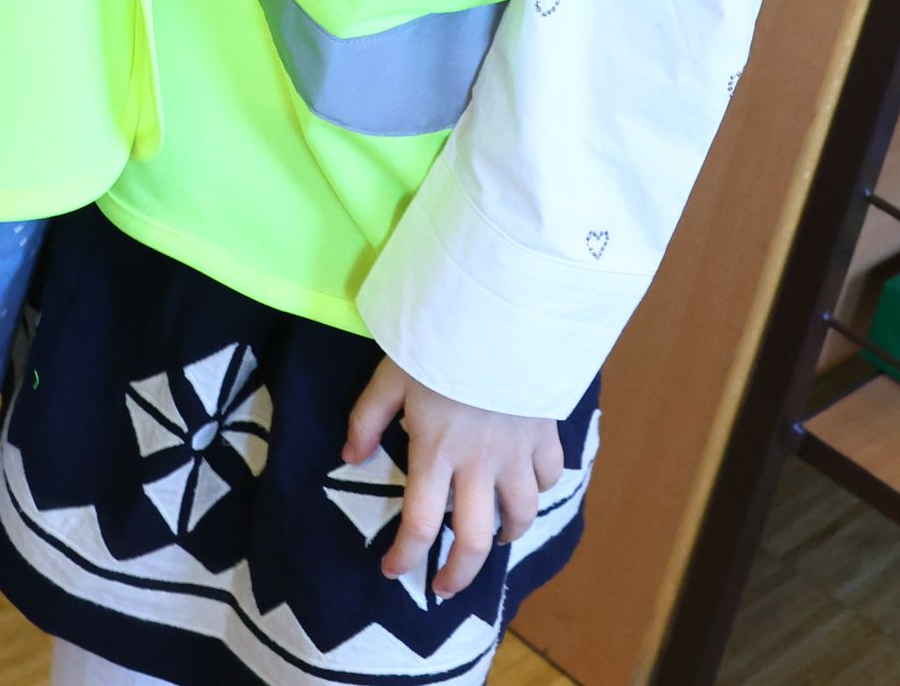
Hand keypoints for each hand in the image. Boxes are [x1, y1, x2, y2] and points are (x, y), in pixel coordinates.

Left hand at [345, 356, 564, 598]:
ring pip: (521, 516)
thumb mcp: (390, 376)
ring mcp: (516, 452)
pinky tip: (527, 487)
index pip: (418, 524)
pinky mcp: (544, 433)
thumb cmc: (439, 341)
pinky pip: (549, 476)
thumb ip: (367, 419)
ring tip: (493, 541)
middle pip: (474, 540)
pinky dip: (540, 488)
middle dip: (459, 574)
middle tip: (446, 587)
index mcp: (435, 453)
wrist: (500, 312)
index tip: (393, 571)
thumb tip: (349, 458)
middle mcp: (478, 464)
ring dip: (506, 537)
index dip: (404, 557)